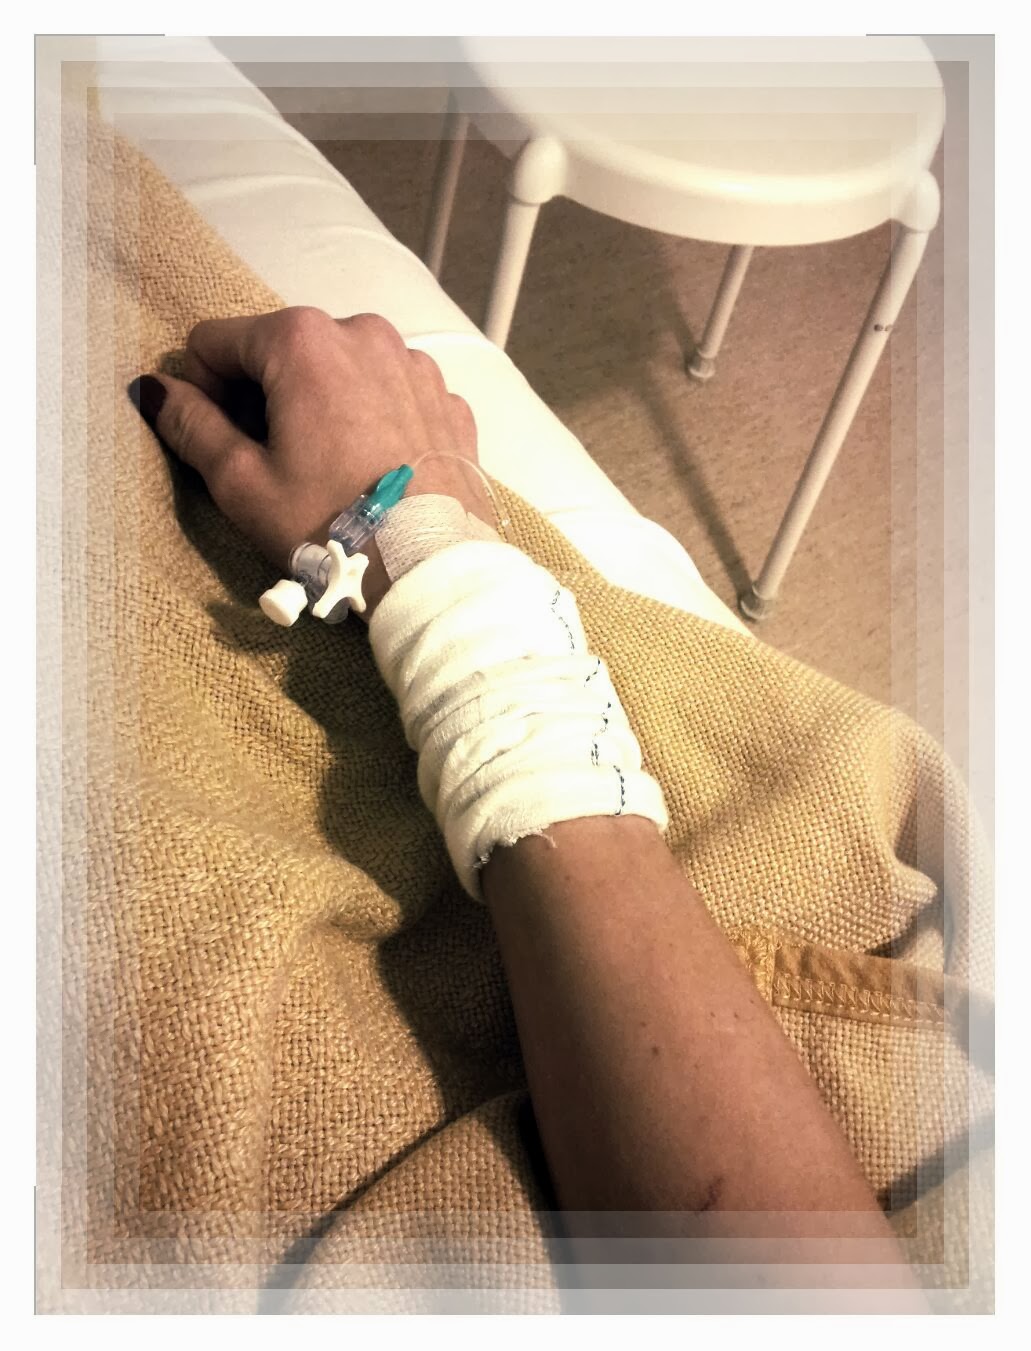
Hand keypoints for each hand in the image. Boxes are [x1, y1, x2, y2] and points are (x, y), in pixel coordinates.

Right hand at [130, 307, 491, 617]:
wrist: (431, 569)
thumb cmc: (335, 529)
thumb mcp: (243, 483)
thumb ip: (192, 426)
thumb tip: (156, 392)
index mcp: (303, 341)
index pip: (216, 342)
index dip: (204, 391)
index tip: (221, 439)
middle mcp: (364, 333)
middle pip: (282, 351)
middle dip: (266, 398)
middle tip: (274, 463)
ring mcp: (414, 365)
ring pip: (340, 370)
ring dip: (321, 406)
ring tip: (327, 470)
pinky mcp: (446, 400)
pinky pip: (390, 395)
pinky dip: (373, 421)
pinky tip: (371, 470)